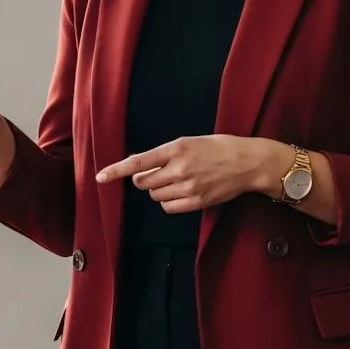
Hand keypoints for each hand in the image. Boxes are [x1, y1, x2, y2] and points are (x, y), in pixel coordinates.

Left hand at [96, 135, 283, 212]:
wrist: (248, 163)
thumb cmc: (219, 147)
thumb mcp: (190, 142)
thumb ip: (164, 153)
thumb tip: (140, 166)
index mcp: (176, 148)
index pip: (138, 162)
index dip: (116, 170)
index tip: (100, 177)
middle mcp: (179, 168)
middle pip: (143, 182)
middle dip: (144, 180)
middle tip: (159, 173)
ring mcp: (188, 187)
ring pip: (155, 196)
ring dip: (158, 190)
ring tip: (177, 180)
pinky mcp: (197, 202)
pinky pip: (169, 207)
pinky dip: (169, 202)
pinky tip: (181, 192)